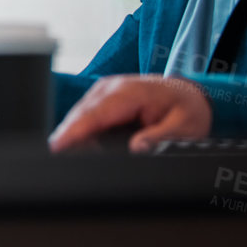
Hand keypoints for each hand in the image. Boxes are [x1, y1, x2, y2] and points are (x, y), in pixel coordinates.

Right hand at [48, 75, 211, 153]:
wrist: (188, 94)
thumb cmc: (186, 109)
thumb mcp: (184, 127)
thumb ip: (160, 137)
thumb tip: (137, 148)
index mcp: (132, 91)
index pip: (96, 112)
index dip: (75, 130)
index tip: (58, 146)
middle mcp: (112, 87)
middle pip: (80, 114)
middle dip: (67, 136)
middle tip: (58, 159)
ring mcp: (104, 92)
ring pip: (78, 115)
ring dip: (71, 135)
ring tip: (66, 156)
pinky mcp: (101, 100)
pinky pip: (84, 116)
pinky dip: (79, 132)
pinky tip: (76, 147)